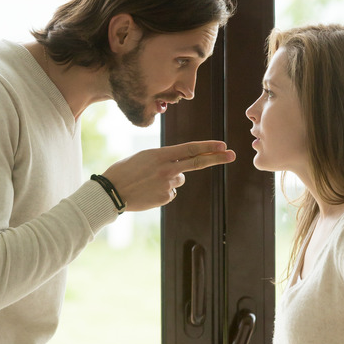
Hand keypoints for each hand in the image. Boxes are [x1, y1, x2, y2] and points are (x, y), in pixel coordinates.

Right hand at [102, 140, 235, 211]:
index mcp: (161, 155)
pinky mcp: (165, 198)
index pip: (190, 148)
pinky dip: (163, 192)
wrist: (111, 192)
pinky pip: (171, 193)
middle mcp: (168, 169)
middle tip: (232, 154)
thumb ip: (165, 159)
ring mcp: (168, 185)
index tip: (222, 144)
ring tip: (149, 181)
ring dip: (169, 180)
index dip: (208, 146)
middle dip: (217, 158)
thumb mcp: (144, 157)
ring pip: (179, 180)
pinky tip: (149, 191)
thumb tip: (182, 171)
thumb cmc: (125, 171)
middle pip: (197, 162)